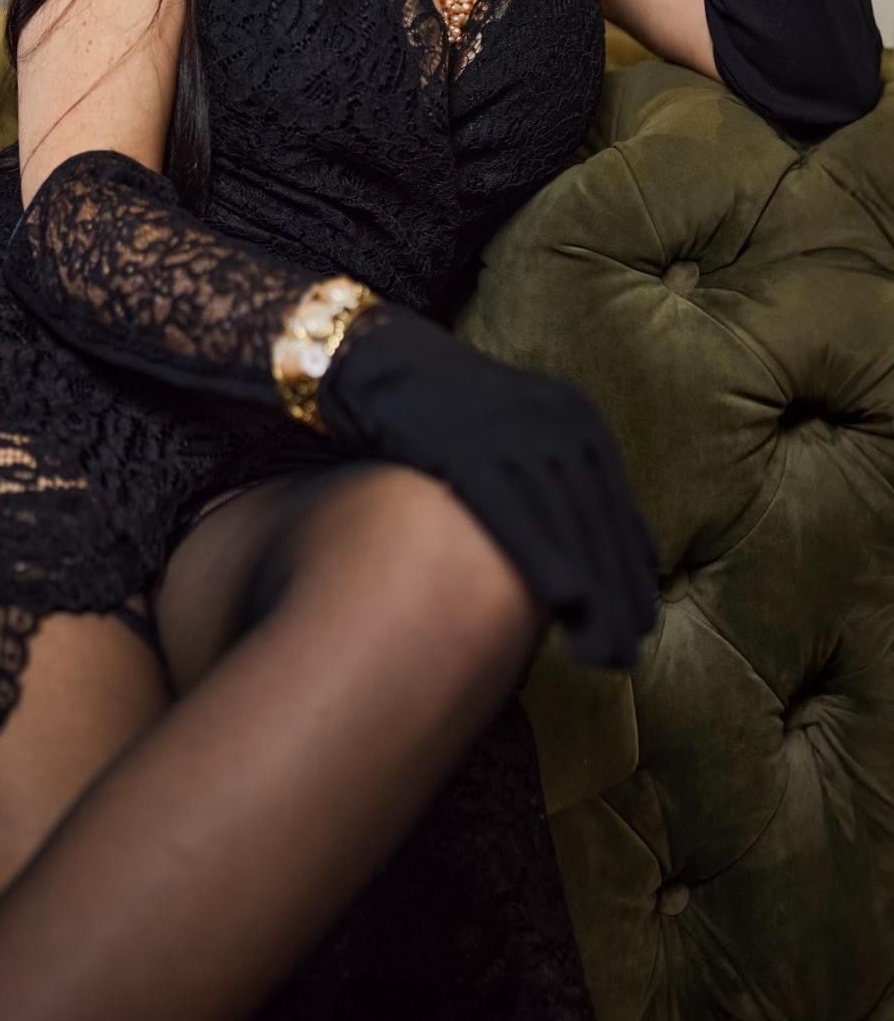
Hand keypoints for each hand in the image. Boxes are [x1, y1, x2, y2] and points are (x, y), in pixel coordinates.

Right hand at [318, 301, 658, 669]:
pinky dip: (542, 552)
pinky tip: (566, 597)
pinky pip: (511, 506)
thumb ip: (569, 488)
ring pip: (564, 521)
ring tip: (598, 653)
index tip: (642, 629)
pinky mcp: (467, 439)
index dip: (631, 575)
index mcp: (579, 420)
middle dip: (616, 596)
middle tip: (623, 659)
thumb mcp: (522, 442)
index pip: (616, 510)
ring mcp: (513, 427)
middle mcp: (558, 418)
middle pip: (595, 521)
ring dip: (591, 594)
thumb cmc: (447, 415)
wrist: (380, 361)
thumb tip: (626, 559)